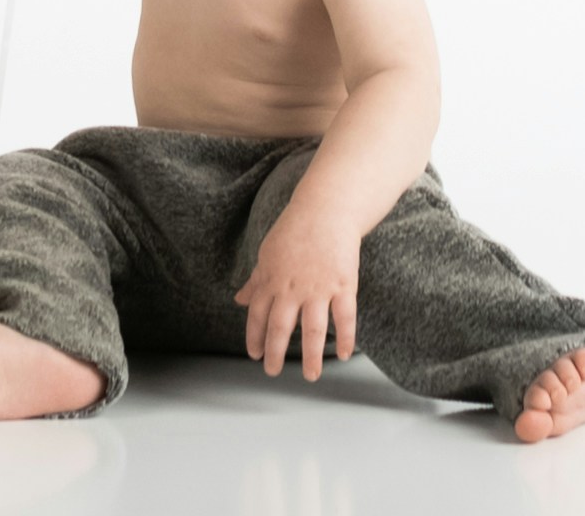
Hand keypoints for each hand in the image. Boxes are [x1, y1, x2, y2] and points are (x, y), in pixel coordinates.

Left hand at [235, 211, 360, 380]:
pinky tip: (344, 354)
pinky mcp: (344, 285)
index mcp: (271, 279)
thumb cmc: (295, 230)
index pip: (257, 314)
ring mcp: (319, 287)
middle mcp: (292, 287)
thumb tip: (239, 299)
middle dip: (275, 352)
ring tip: (311, 376)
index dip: (254, 337)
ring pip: (314, 329)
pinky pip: (345, 317)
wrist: (327, 208)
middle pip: (280, 327)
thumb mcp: (268, 253)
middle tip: (273, 372)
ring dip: (312, 356)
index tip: (255, 355)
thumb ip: (256, 280)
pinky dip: (345, 338)